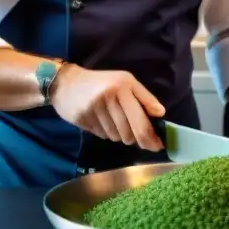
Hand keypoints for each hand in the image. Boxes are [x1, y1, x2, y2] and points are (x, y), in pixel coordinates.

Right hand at [50, 65, 165, 151]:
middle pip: (129, 135)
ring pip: (117, 138)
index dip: (151, 138)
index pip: (140, 123)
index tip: (158, 146)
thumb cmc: (102, 82)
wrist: (67, 83)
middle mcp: (109, 99)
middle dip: (135, 138)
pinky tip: (103, 121)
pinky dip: (108, 133)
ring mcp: (95, 110)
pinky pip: (103, 136)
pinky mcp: (84, 120)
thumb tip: (160, 114)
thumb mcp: (127, 81)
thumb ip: (145, 98)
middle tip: (135, 133)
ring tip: (116, 121)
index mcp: (123, 87)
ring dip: (121, 135)